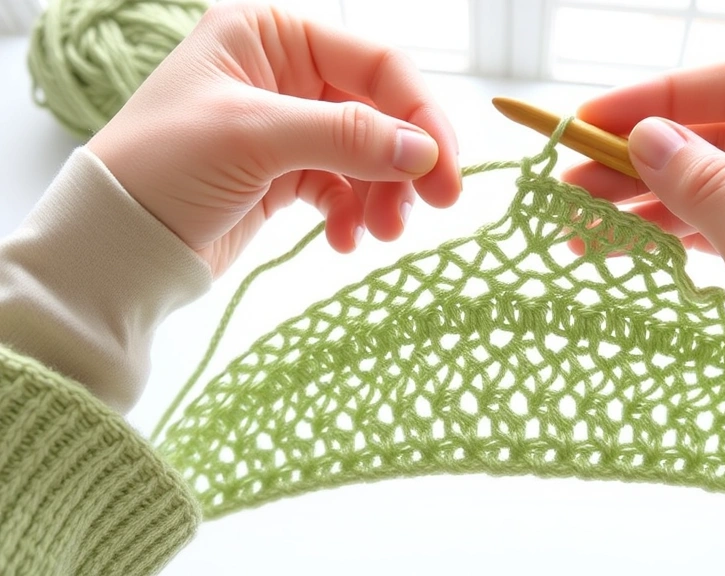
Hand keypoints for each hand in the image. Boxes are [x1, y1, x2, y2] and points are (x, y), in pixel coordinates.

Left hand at [88, 3, 460, 275]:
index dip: (419, 114)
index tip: (444, 169)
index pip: (376, 63)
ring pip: (368, 155)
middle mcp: (284, 73)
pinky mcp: (285, 174)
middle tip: (435, 208)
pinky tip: (341, 240)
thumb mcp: (255, 137)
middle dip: (405, 162)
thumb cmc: (161, 165)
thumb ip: (346, 136)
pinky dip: (352, 214)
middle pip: (380, 112)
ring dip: (384, 196)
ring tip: (380, 235)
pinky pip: (343, 188)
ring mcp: (287, 126)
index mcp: (272, 35)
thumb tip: (424, 151)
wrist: (115, 242)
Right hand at [563, 61, 724, 493]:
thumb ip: (710, 187)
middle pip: (720, 139)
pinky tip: (617, 242)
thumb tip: (646, 135)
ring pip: (708, 187)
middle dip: (643, 154)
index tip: (595, 119)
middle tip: (570, 178)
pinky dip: (663, 233)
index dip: (668, 95)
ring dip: (642, 197)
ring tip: (577, 218)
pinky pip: (710, 231)